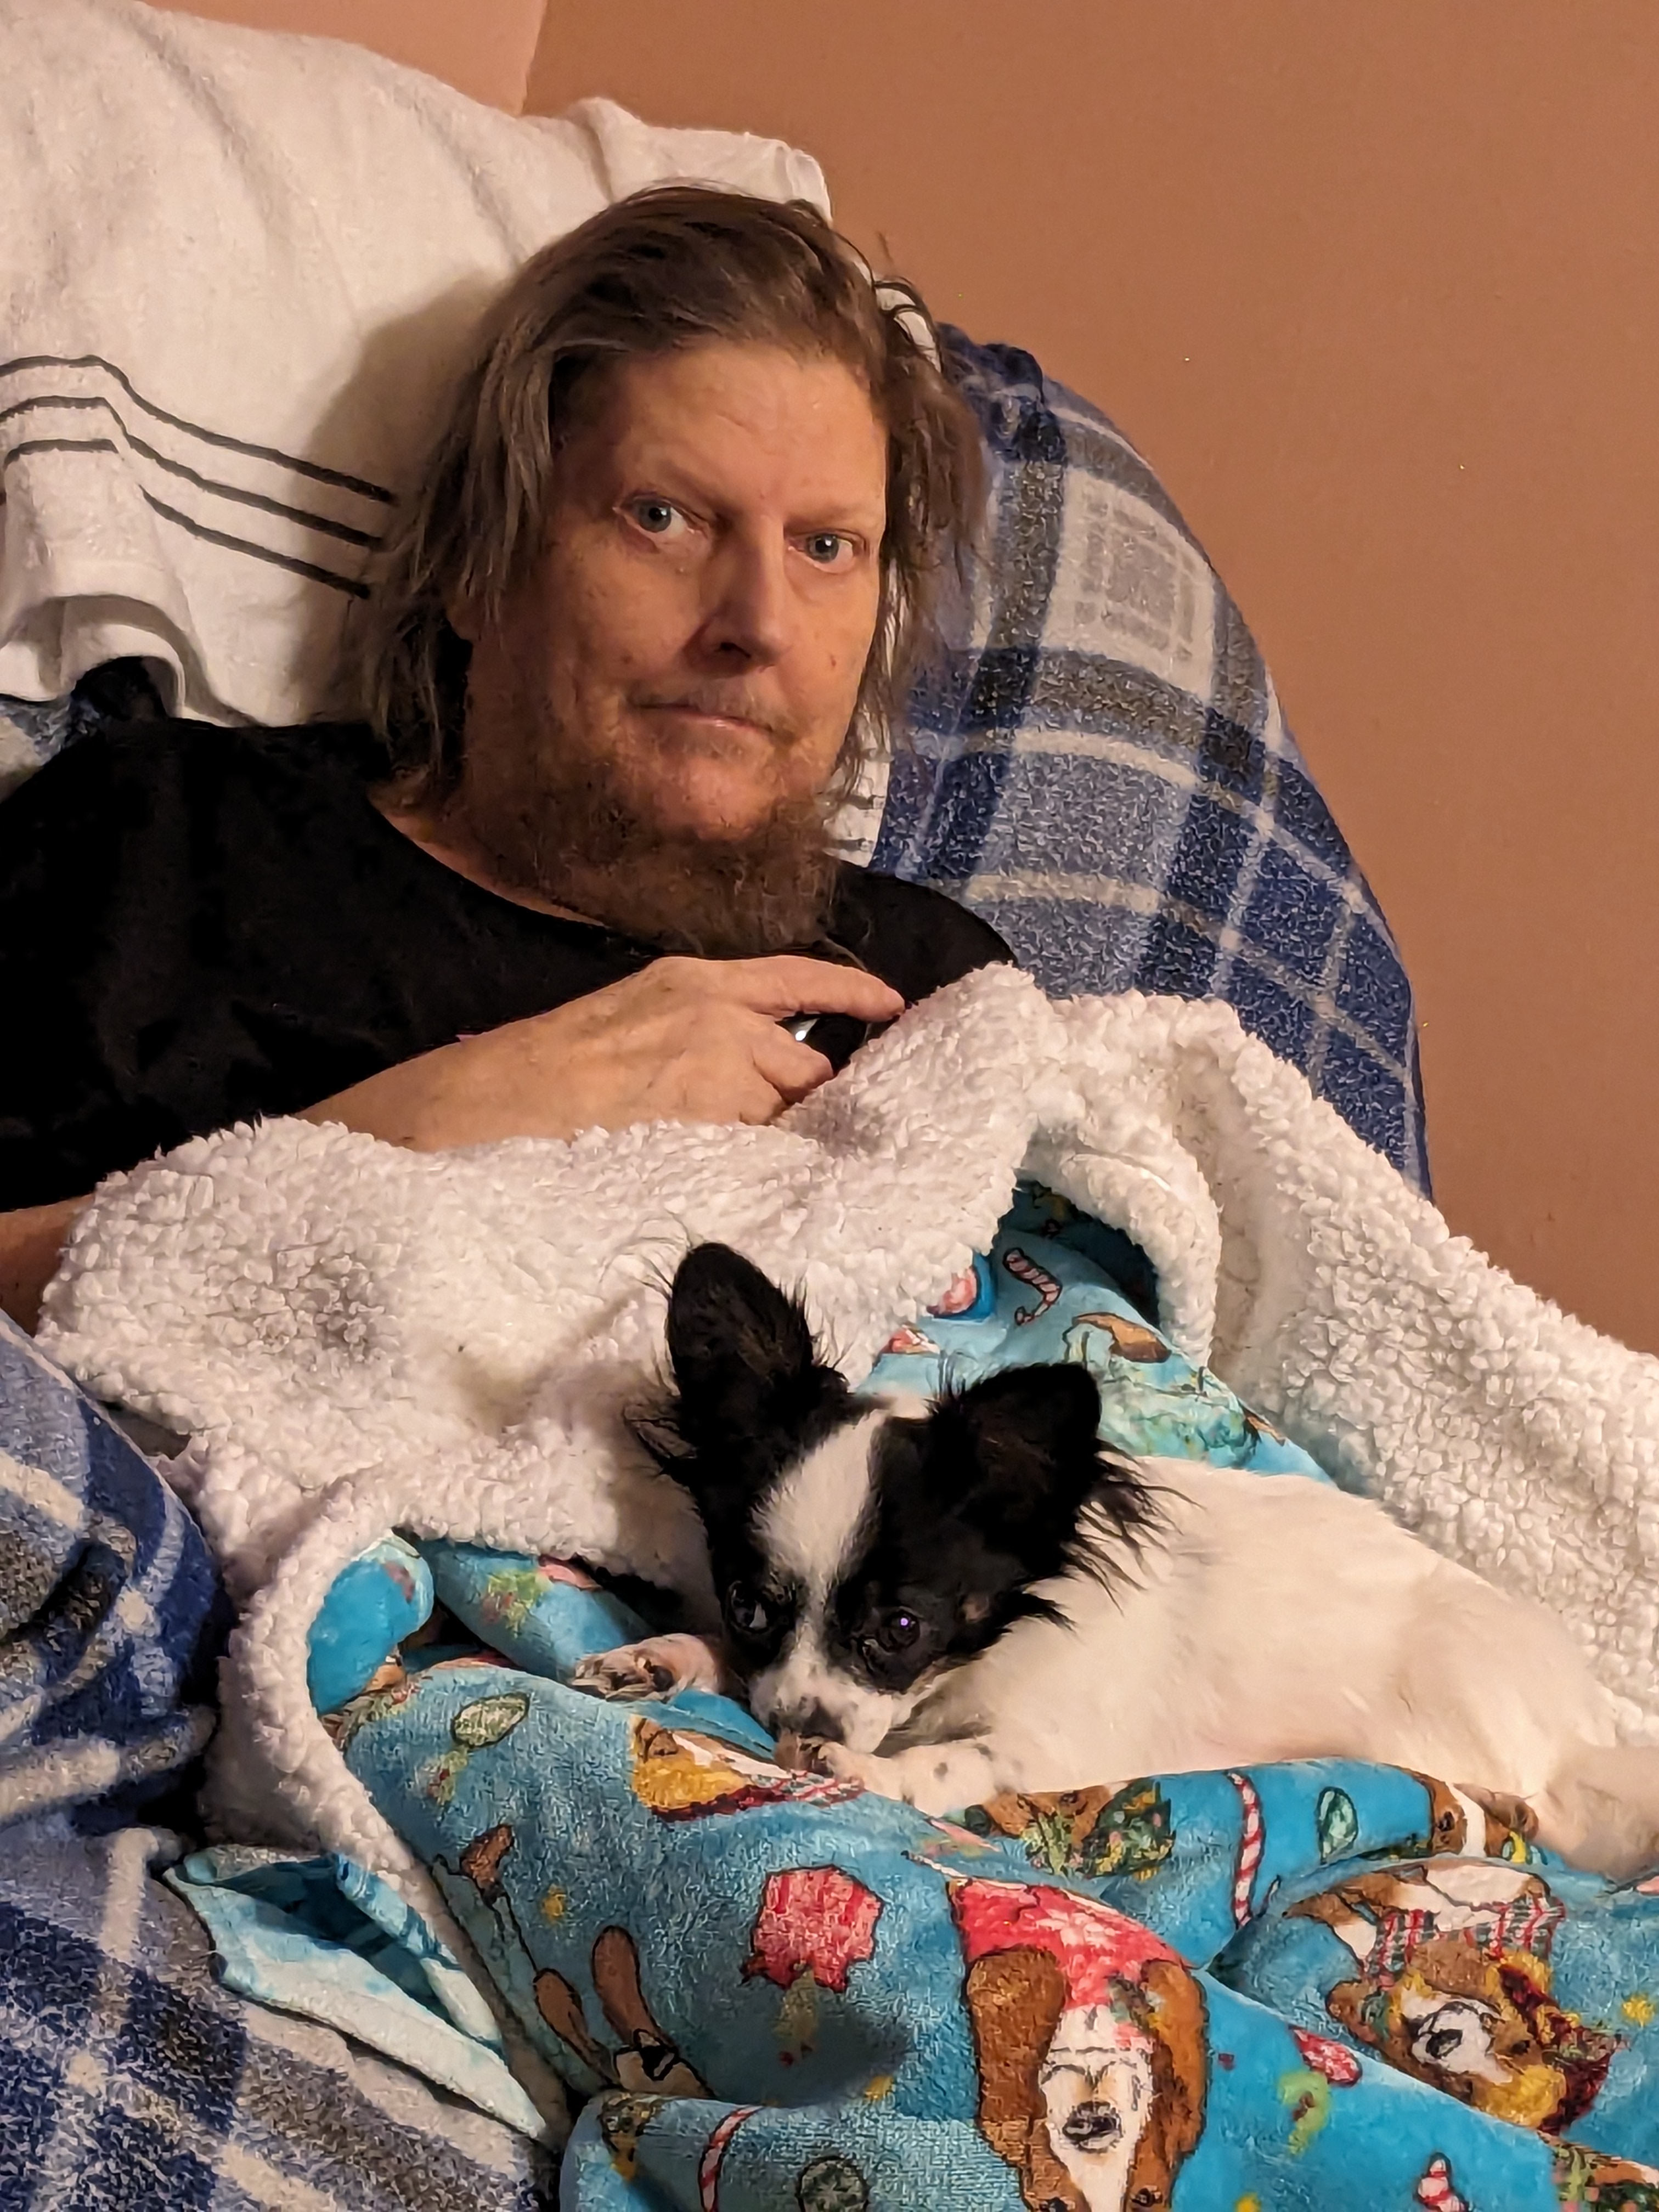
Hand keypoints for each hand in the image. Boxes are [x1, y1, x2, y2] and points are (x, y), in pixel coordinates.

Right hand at [301, 954, 903, 1151]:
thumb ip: (685, 1036)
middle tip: (783, 1135)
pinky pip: (763, 1152)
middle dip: (804, 1098)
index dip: (852, 992)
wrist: (481, 1108)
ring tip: (742, 1165)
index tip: (895, 1008)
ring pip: (787, 1110)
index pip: (797, 976)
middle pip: (805, 1059)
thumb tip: (734, 1072)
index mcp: (689, 982)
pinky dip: (762, 1169)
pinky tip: (736, 1186)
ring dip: (781, 1138)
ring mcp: (716, 1069)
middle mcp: (716, 1016)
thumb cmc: (533, 1075)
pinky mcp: (708, 1122)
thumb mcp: (619, 1024)